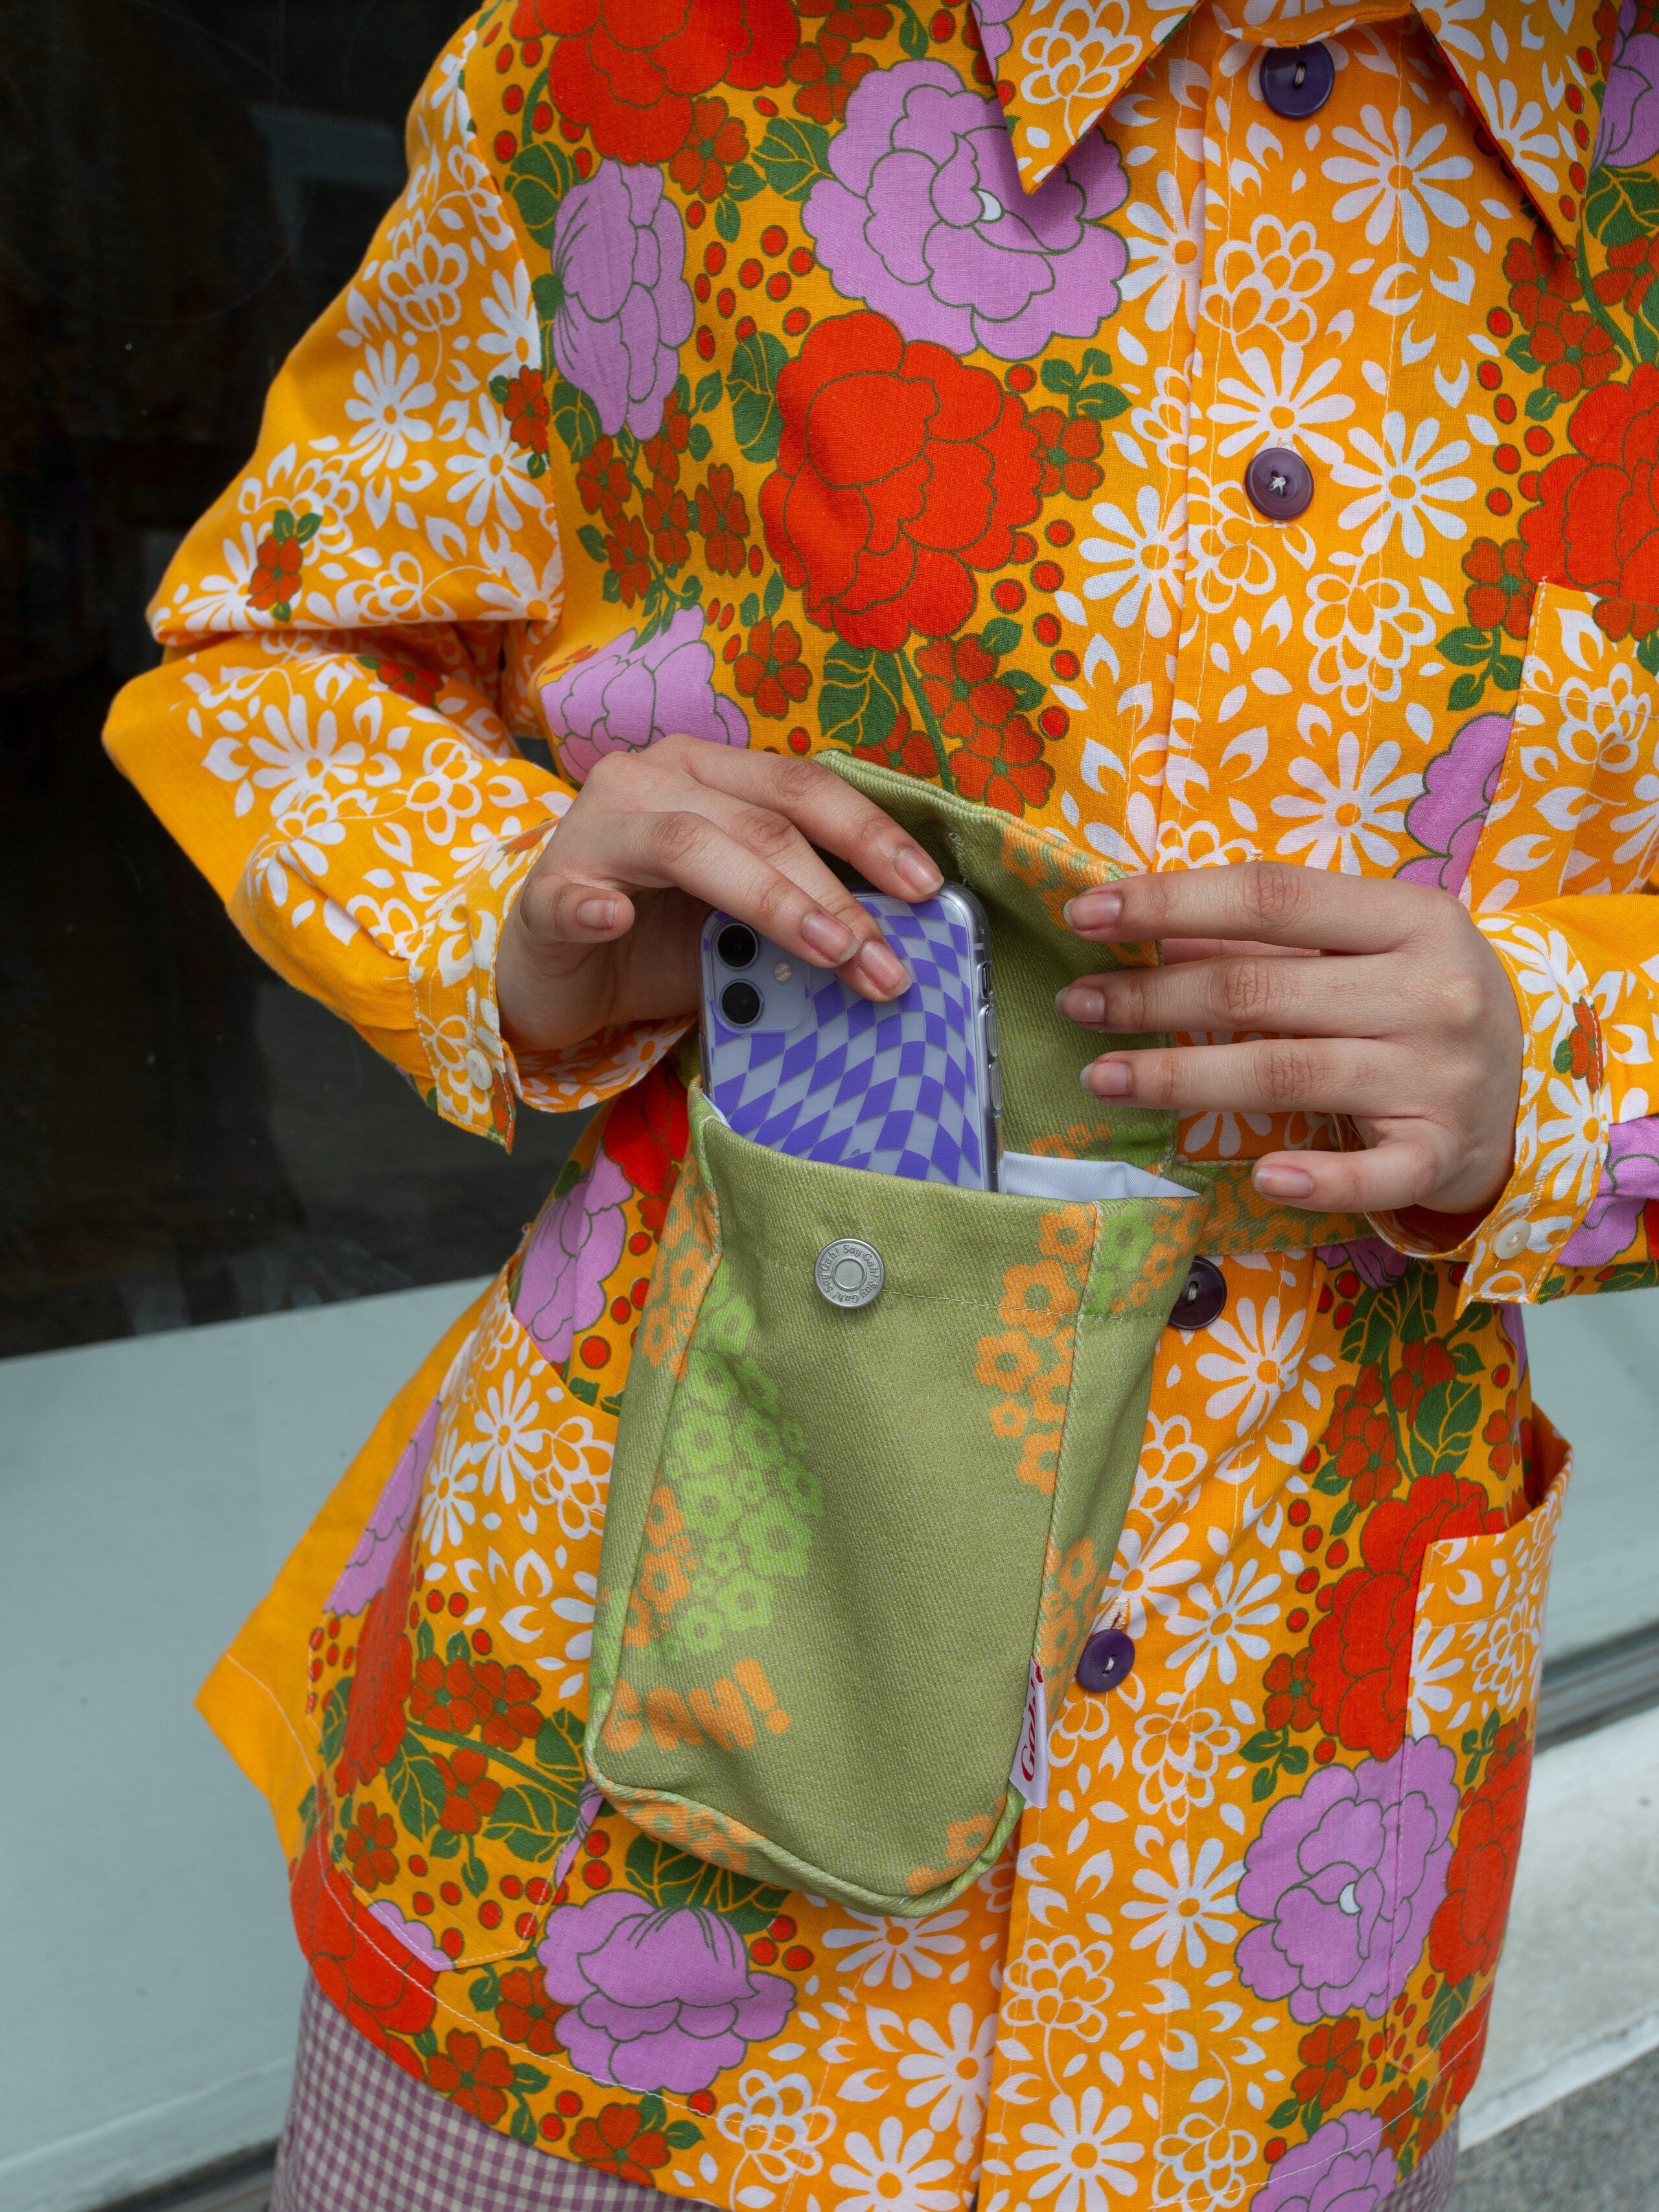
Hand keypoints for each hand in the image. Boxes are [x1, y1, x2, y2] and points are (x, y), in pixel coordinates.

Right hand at [498, 736, 942, 1053]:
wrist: (553, 972)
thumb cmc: (655, 939)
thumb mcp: (740, 924)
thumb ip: (798, 916)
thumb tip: (889, 947)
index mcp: (709, 774)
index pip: (801, 787)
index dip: (868, 832)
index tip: (924, 889)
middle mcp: (653, 780)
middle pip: (761, 821)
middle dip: (836, 894)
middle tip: (883, 960)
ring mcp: (595, 830)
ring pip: (689, 846)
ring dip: (769, 901)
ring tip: (827, 952)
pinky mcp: (544, 891)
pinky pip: (573, 896)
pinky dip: (595, 907)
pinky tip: (615, 920)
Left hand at [1058, 863, 1523, 1218]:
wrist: (1530, 1082)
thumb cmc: (1420, 998)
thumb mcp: (1369, 945)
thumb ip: (1273, 937)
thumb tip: (1150, 926)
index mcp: (1412, 917)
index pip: (1272, 896)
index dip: (1172, 901)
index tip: (1088, 913)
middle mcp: (1429, 992)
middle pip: (1260, 990)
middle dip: (1152, 996)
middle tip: (1078, 1005)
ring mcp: (1438, 1076)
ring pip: (1286, 1075)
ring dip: (1179, 1077)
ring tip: (1101, 1077)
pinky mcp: (1441, 1153)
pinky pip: (1373, 1174)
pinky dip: (1318, 1179)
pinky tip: (1261, 1175)